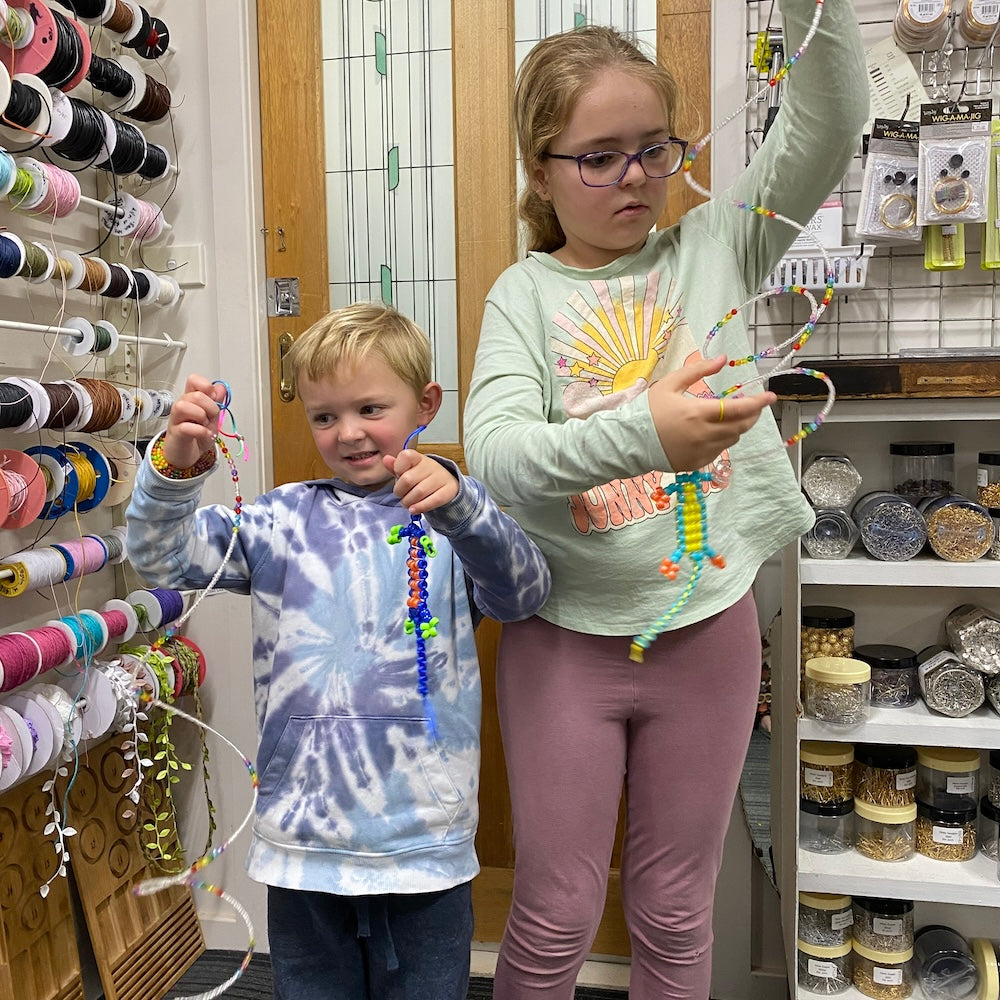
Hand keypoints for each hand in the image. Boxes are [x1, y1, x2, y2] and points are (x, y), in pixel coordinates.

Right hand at [161, 374, 227, 468]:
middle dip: (211, 407)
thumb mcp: (212, 417)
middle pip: (195, 395)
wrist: (188, 455)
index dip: (206, 387)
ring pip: (184, 406)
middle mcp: (181, 405)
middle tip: (211, 419)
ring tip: (205, 426)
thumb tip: (221, 387)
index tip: (214, 400)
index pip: (194, 380)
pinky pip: (186, 427)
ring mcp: (176, 419)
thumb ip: (217, 402)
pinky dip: (201, 431)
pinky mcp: (176, 433)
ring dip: (202, 417)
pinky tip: (206, 435)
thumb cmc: (198, 435)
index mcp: (191, 398)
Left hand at [385, 449, 458, 513]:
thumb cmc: (422, 477)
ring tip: (407, 504)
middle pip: (408, 479)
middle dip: (400, 491)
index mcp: (418, 457)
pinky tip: (414, 510)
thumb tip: (386, 459)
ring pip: (419, 492)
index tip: (399, 477)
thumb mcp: (408, 470)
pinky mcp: (449, 490)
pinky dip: (421, 507)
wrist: (446, 483)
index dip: (397, 469)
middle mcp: (431, 465)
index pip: (405, 457)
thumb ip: (396, 466)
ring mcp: (441, 477)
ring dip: (409, 502)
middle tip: (401, 496)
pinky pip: (434, 500)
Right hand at [646, 355, 775, 472]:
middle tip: (752, 406)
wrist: (629, 441)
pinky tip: (711, 432)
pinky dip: (721, 440)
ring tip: (728, 417)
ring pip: (732, 439)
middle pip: (740, 426)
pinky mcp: (696, 464)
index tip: (770, 396)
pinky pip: (718, 452)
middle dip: (751, 415)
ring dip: (736, 427)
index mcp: (697, 413)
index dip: (758, 402)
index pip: (739, 409)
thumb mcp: (671, 383)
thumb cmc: (649, 410)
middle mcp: (703, 435)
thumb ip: (698, 370)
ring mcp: (700, 452)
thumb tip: (723, 359)